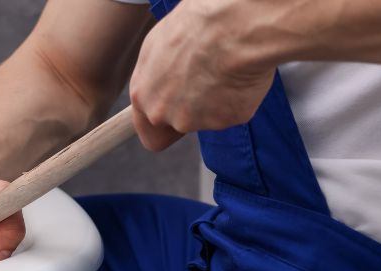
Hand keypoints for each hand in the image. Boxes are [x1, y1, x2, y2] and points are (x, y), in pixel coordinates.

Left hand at [129, 0, 275, 150]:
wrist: (230, 28)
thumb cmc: (193, 27)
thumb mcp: (157, 46)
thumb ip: (155, 78)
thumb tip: (162, 85)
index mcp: (143, 96)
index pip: (151, 133)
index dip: (165, 125)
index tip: (175, 119)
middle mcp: (163, 114)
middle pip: (179, 125)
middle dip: (192, 109)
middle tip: (205, 78)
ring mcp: (193, 121)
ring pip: (208, 118)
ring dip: (216, 99)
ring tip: (222, 67)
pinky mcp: (224, 120)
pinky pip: (233, 112)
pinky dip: (237, 96)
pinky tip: (236, 73)